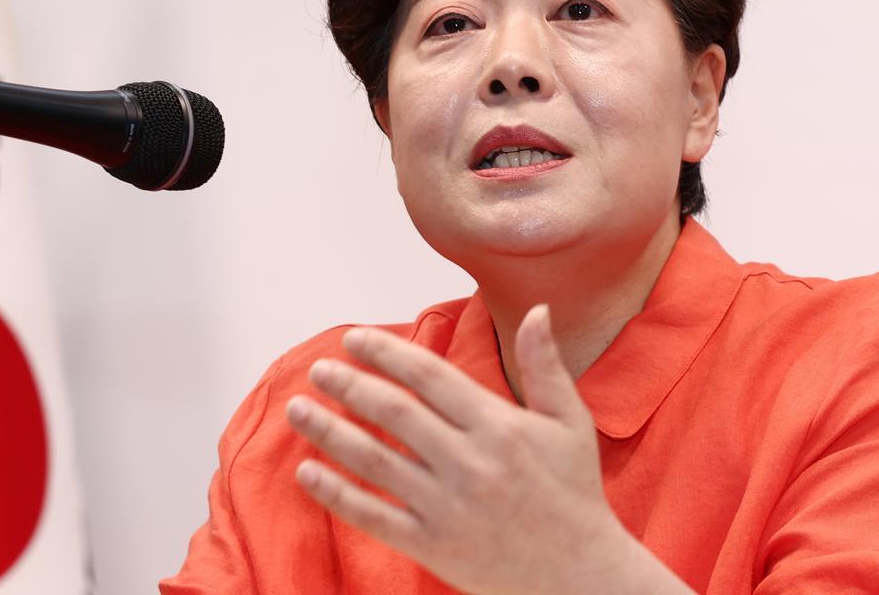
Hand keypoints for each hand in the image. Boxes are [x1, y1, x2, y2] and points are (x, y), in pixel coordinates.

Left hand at [284, 304, 632, 594]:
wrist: (580, 576)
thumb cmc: (574, 493)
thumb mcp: (570, 422)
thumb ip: (545, 365)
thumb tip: (536, 309)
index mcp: (500, 426)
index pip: (429, 376)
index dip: (386, 353)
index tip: (355, 339)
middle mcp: (470, 463)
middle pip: (394, 413)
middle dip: (349, 385)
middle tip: (319, 369)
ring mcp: (448, 507)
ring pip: (375, 460)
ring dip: (329, 431)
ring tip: (298, 409)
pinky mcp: (434, 546)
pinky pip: (374, 516)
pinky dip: (336, 494)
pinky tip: (307, 473)